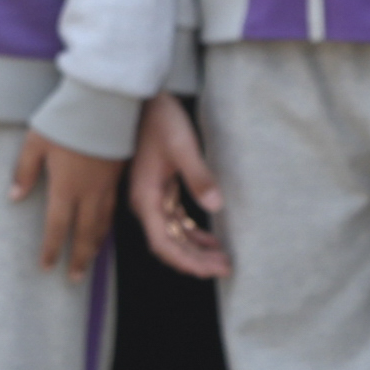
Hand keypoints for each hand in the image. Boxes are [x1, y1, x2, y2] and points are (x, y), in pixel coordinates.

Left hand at [12, 130, 120, 279]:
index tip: (47, 267)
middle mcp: (89, 192)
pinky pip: (114, 210)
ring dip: (95, 246)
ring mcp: (107, 186)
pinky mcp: (118, 176)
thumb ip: (24, 171)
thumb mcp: (35, 143)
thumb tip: (14, 197)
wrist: (103, 104)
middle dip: (78, 258)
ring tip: (89, 261)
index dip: (53, 249)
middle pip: (85, 234)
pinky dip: (108, 226)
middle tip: (73, 278)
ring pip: (102, 225)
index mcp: (66, 187)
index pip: (58, 227)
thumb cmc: (65, 120)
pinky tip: (105, 230)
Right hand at [128, 94, 228, 278]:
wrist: (144, 98)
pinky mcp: (159, 189)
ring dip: (195, 249)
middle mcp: (145, 203)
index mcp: (145, 197)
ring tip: (223, 259)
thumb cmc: (161, 120)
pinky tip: (211, 239)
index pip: (163, 243)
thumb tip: (216, 205)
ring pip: (172, 235)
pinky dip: (192, 234)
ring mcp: (152, 197)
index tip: (214, 271)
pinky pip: (175, 221)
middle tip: (225, 269)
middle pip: (168, 244)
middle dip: (195, 261)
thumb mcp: (182, 147)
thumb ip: (198, 177)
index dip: (187, 261)